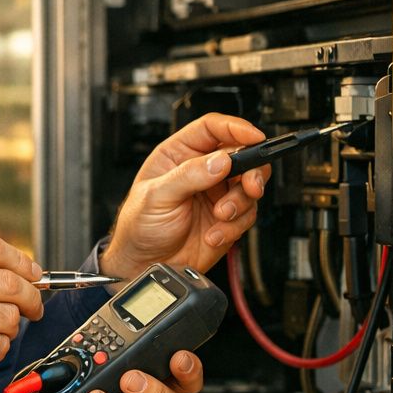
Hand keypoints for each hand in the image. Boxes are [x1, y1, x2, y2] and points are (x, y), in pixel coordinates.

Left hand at [101, 114, 268, 278]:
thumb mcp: (156, 196)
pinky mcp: (227, 218)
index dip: (236, 128)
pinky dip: (235, 226)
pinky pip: (248, 215)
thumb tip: (220, 161)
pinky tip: (214, 234)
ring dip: (240, 203)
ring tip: (220, 216)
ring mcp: (216, 194)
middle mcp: (201, 171)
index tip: (254, 138)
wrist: (144, 264)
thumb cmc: (139, 227)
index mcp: (178, 155)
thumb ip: (188, 176)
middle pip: (242, 154)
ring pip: (250, 185)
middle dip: (251, 171)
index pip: (212, 129)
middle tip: (250, 186)